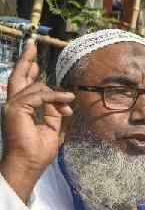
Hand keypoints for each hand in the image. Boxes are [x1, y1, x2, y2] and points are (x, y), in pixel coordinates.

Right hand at [0, 40, 75, 201]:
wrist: (28, 163)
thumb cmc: (38, 150)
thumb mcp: (52, 126)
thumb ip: (54, 110)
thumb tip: (63, 97)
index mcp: (21, 108)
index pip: (24, 85)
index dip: (29, 71)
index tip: (34, 60)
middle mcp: (13, 105)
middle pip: (18, 77)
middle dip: (26, 60)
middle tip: (32, 46)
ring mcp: (11, 106)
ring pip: (36, 87)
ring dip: (57, 95)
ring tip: (69, 103)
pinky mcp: (15, 109)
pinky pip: (39, 95)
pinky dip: (54, 97)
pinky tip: (66, 101)